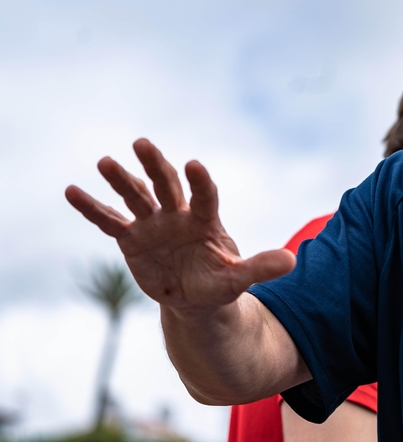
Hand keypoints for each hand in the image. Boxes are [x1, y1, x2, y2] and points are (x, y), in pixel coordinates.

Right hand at [66, 139, 294, 311]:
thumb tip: (292, 260)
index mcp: (206, 220)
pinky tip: (71, 191)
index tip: (195, 164)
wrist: (194, 297)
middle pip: (167, 185)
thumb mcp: (238, 278)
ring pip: (136, 197)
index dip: (200, 182)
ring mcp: (153, 224)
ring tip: (105, 161)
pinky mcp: (131, 238)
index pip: (204, 196)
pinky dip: (91, 208)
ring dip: (121, 180)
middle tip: (142, 143)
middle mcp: (178, 215)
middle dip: (155, 165)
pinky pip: (109, 221)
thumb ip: (260, 267)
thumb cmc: (219, 282)